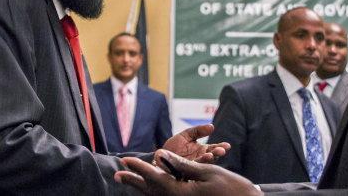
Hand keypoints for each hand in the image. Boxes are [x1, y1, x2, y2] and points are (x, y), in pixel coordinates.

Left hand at [115, 149, 261, 195]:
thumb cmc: (230, 188)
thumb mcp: (206, 171)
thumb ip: (181, 164)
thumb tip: (161, 155)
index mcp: (180, 193)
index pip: (154, 178)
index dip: (138, 168)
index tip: (125, 160)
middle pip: (150, 190)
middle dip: (134, 180)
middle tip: (117, 173)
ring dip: (142, 186)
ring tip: (127, 178)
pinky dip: (155, 191)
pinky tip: (151, 186)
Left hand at [161, 124, 229, 162]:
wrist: (160, 156)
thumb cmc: (174, 146)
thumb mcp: (186, 135)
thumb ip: (198, 130)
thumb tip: (212, 126)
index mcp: (202, 151)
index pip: (214, 149)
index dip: (221, 147)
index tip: (227, 146)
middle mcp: (200, 160)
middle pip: (212, 158)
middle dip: (217, 154)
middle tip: (221, 151)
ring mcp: (193, 166)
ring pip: (203, 164)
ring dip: (208, 160)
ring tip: (211, 155)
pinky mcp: (185, 171)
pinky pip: (191, 168)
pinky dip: (195, 165)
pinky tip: (199, 160)